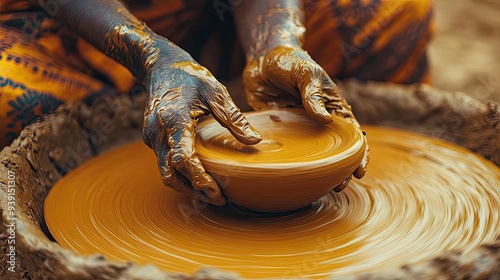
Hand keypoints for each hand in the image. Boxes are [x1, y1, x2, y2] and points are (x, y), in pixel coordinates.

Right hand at [143, 46, 261, 204]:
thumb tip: (255, 141)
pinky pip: (164, 163)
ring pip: (165, 173)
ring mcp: (151, 138)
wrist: (161, 66)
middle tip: (219, 199)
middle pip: (170, 175)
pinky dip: (180, 174)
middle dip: (193, 190)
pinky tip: (199, 175)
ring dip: (186, 186)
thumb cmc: (191, 77)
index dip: (199, 179)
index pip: (183, 160)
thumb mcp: (216, 92)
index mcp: (173, 120)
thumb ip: (233, 118)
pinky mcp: (152, 140)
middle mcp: (157, 133)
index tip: (217, 193)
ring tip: (211, 193)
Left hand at [243, 45, 367, 190]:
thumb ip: (314, 95)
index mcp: (333, 108)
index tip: (359, 172)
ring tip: (318, 188)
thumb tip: (325, 120)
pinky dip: (291, 165)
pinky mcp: (280, 132)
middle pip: (335, 152)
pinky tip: (290, 178)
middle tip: (339, 186)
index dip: (360, 155)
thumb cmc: (291, 61)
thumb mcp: (306, 73)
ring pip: (313, 157)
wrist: (262, 59)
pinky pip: (288, 152)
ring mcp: (299, 130)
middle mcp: (319, 123)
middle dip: (341, 171)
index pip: (353, 136)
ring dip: (317, 172)